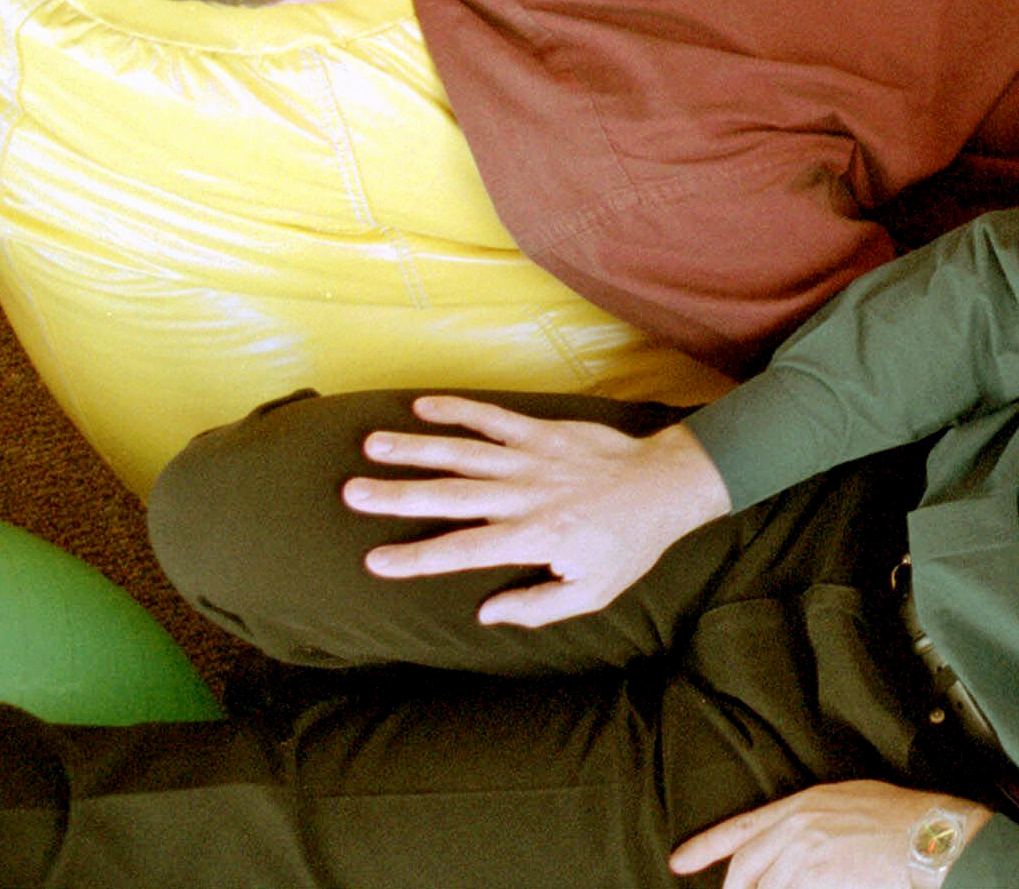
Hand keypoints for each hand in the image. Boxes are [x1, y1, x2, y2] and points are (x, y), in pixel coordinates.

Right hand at [340, 395, 730, 626]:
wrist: (667, 485)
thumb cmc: (628, 545)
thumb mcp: (592, 593)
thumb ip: (537, 607)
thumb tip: (485, 614)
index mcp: (535, 538)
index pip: (463, 551)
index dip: (417, 558)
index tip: (373, 560)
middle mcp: (527, 495)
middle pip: (452, 495)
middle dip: (398, 495)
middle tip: (351, 492)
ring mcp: (534, 459)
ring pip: (465, 452)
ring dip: (417, 447)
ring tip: (372, 445)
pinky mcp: (544, 431)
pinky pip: (495, 417)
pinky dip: (460, 409)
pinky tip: (422, 405)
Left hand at [669, 781, 990, 888]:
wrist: (929, 835)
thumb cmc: (901, 818)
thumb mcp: (847, 801)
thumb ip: (811, 820)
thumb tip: (790, 845)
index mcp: (802, 804)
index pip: (741, 827)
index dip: (705, 846)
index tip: (680, 860)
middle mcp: (797, 827)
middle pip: (744, 868)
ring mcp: (806, 855)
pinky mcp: (818, 880)